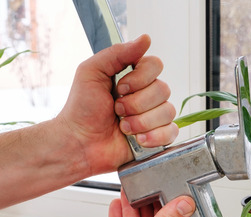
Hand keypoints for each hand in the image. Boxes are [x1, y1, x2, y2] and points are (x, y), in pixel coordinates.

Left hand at [56, 34, 178, 175]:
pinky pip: (172, 132)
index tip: (120, 88)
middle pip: (163, 89)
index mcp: (132, 77)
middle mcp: (145, 95)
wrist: (78, 143)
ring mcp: (152, 116)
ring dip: (141, 121)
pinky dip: (154, 136)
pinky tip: (137, 139)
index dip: (140, 78)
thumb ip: (117, 53)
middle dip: (136, 103)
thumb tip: (145, 39)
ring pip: (167, 111)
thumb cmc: (81, 110)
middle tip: (117, 110)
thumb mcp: (91, 71)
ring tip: (123, 127)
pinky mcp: (156, 137)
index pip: (155, 65)